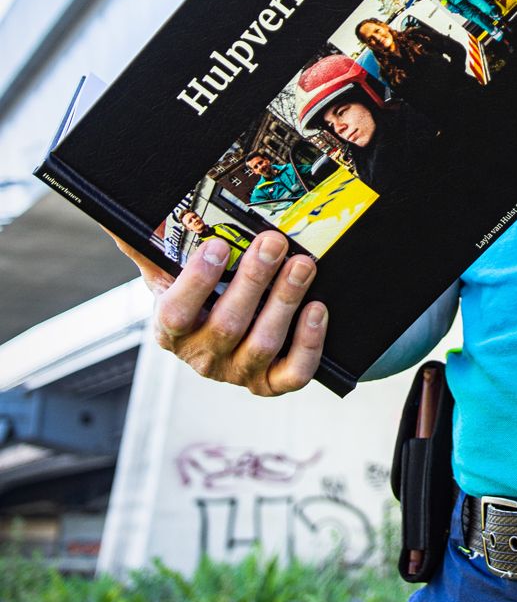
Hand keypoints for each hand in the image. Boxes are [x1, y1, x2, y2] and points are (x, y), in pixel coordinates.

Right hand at [108, 228, 326, 395]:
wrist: (218, 338)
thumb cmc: (196, 299)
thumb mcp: (167, 274)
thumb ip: (146, 248)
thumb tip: (114, 219)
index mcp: (171, 331)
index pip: (176, 314)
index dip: (196, 282)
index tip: (217, 245)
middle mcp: (203, 357)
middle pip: (227, 325)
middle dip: (254, 280)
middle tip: (274, 243)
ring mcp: (238, 372)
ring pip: (262, 345)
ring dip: (285, 301)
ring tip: (302, 265)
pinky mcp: (271, 382)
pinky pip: (293, 372)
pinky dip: (308, 343)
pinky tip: (316, 310)